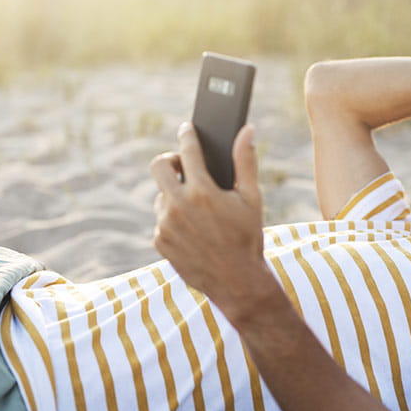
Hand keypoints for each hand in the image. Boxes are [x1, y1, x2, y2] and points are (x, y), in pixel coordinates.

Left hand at [150, 122, 268, 322]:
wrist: (237, 282)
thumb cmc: (248, 238)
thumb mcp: (252, 198)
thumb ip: (245, 161)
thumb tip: (248, 129)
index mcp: (202, 192)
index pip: (188, 150)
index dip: (188, 134)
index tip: (187, 128)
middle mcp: (178, 206)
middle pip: (158, 166)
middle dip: (170, 160)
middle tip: (183, 165)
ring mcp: (165, 225)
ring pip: (161, 195)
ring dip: (175, 194)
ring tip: (197, 206)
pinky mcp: (159, 241)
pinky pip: (161, 219)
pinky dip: (174, 218)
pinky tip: (193, 228)